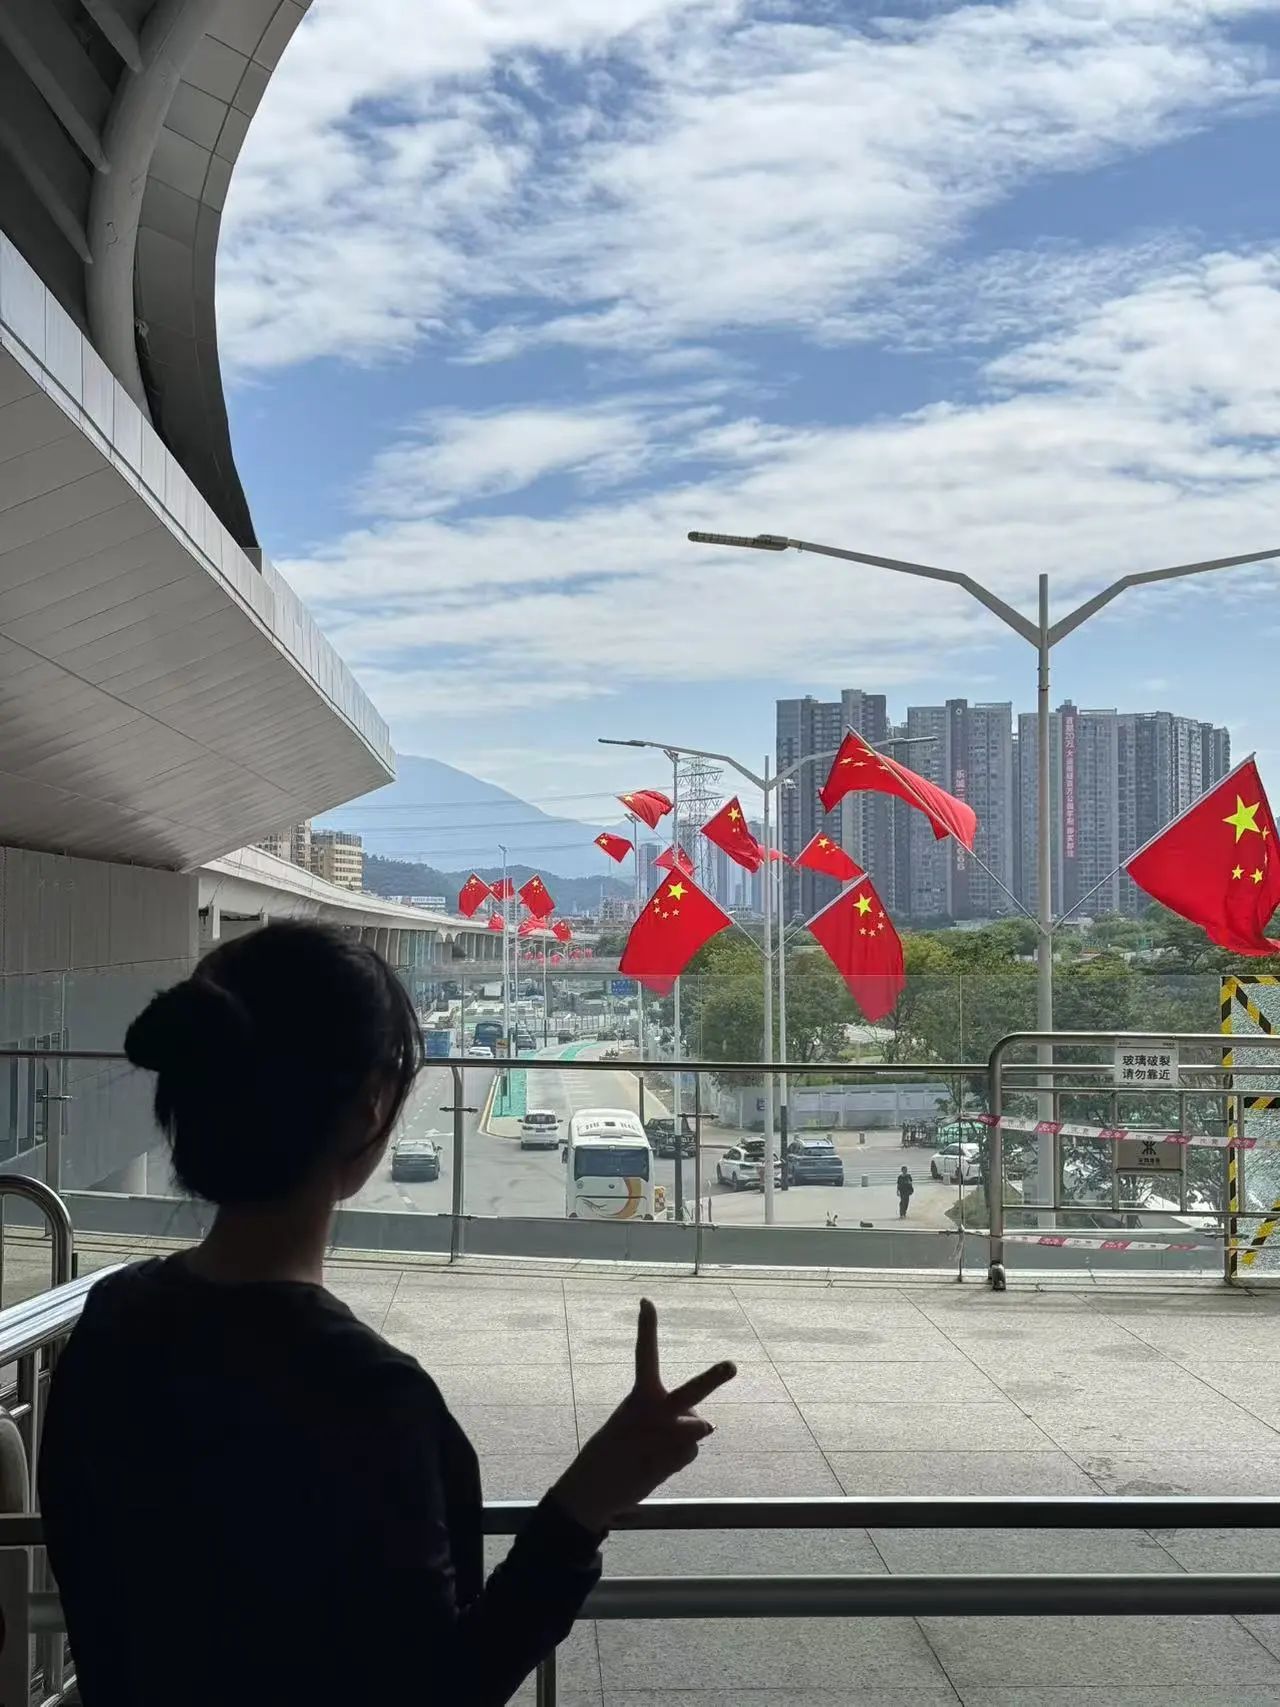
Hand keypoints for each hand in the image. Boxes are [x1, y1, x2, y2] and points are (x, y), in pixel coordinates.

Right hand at [551, 1299, 735, 1533]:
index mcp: (639, 1397)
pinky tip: (657, 1464)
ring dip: (689, 1434)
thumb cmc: (614, 1450)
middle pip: (690, 1393)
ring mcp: (666, 1439)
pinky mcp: (673, 1460)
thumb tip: (706, 1425)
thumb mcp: (635, 1425)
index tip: (647, 1302)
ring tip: (658, 1447)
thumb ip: (670, 1418)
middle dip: (712, 1379)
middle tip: (732, 1365)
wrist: (592, 1489)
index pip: (644, 1356)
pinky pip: (689, 1452)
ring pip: (697, 1428)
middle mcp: (654, 1412)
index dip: (647, 1328)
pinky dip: (677, 1458)